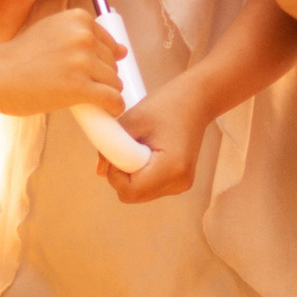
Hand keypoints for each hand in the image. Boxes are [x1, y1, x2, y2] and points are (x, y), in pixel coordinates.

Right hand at [0, 7, 126, 121]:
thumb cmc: (16, 57)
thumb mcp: (50, 31)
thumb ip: (80, 36)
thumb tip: (123, 50)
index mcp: (78, 18)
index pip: (108, 42)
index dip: (101, 60)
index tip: (89, 70)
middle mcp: (84, 36)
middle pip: (112, 62)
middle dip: (102, 76)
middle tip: (82, 87)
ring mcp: (83, 61)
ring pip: (115, 82)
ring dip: (107, 93)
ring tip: (90, 99)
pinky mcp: (80, 87)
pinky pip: (113, 99)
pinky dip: (114, 107)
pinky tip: (108, 111)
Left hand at [99, 71, 207, 203]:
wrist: (196, 100)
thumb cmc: (167, 104)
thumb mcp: (133, 119)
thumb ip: (112, 145)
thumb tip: (100, 171)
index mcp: (171, 168)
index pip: (131, 191)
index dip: (116, 175)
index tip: (117, 153)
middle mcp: (178, 183)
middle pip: (134, 195)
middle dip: (121, 176)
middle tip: (126, 148)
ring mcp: (180, 185)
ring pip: (140, 193)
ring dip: (131, 175)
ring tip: (140, 148)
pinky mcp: (179, 183)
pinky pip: (149, 187)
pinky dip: (141, 174)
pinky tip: (148, 154)